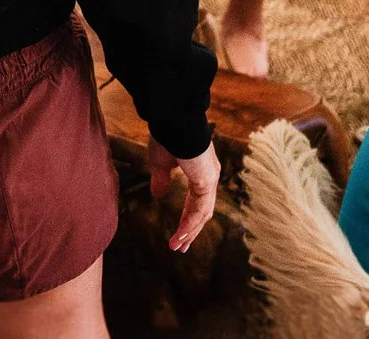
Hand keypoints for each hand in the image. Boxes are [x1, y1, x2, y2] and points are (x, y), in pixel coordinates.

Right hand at [147, 138, 220, 253]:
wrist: (173, 119)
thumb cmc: (167, 134)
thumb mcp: (160, 162)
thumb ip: (161, 180)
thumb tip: (158, 195)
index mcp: (201, 170)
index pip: (196, 201)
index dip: (187, 218)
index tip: (178, 234)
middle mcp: (209, 176)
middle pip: (202, 211)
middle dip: (190, 231)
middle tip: (181, 248)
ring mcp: (210, 178)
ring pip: (202, 213)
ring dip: (189, 232)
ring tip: (177, 247)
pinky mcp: (206, 180)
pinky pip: (199, 208)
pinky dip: (189, 224)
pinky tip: (180, 235)